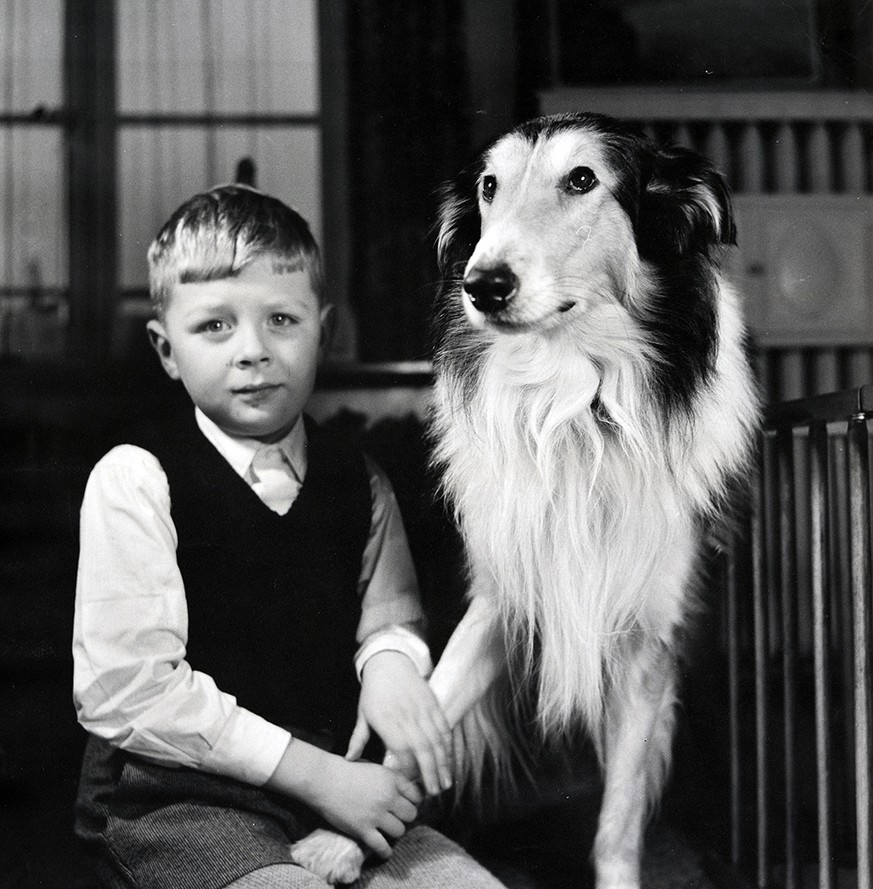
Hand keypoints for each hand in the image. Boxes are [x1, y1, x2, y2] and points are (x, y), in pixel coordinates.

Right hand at [267, 739, 421, 858]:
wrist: (323, 778)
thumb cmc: (346, 770)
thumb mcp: (374, 768)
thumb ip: (390, 779)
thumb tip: (404, 790)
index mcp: (391, 778)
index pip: (417, 795)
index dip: (413, 801)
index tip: (407, 804)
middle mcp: (387, 796)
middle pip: (411, 814)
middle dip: (404, 817)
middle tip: (396, 817)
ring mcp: (375, 813)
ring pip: (400, 830)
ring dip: (394, 832)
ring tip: (386, 830)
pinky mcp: (362, 829)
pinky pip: (382, 847)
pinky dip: (385, 852)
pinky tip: (385, 851)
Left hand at [346, 651, 452, 795]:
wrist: (390, 661)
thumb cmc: (373, 690)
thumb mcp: (362, 713)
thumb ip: (358, 738)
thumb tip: (349, 760)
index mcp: (388, 721)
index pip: (402, 751)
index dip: (407, 770)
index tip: (408, 784)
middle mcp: (408, 717)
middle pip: (423, 749)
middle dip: (430, 773)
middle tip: (434, 792)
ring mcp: (423, 710)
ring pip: (437, 740)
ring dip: (442, 763)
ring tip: (445, 782)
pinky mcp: (433, 704)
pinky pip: (443, 727)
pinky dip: (447, 744)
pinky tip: (449, 759)